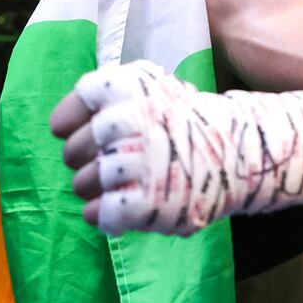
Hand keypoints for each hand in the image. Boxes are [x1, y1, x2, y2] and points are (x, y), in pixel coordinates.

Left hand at [51, 60, 302, 235]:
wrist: (242, 151)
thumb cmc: (187, 121)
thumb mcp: (151, 89)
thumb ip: (111, 100)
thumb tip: (60, 124)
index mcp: (124, 87)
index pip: (72, 107)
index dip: (68, 122)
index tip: (72, 131)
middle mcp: (123, 121)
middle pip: (73, 150)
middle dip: (82, 160)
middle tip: (103, 163)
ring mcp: (133, 163)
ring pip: (82, 184)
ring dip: (91, 189)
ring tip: (114, 186)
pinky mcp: (142, 202)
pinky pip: (100, 214)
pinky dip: (100, 215)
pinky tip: (112, 210)